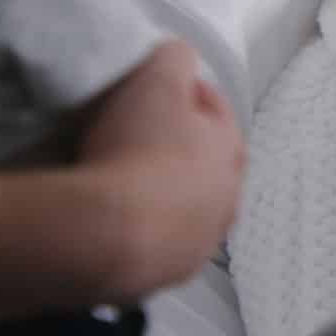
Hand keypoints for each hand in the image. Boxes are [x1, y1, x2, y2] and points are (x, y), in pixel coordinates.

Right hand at [76, 40, 245, 300]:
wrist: (103, 233)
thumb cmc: (137, 147)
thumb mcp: (157, 76)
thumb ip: (174, 58)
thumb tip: (178, 58)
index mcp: (232, 151)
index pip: (213, 108)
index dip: (181, 92)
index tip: (148, 90)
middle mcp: (227, 201)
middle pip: (200, 162)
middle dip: (173, 147)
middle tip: (130, 136)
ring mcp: (199, 245)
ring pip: (180, 207)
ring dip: (157, 193)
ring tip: (116, 180)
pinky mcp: (166, 277)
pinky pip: (153, 244)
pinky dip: (137, 230)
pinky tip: (109, 220)